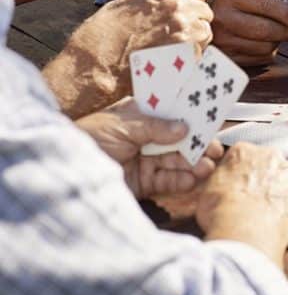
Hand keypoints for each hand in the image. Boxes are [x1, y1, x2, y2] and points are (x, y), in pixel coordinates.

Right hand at [44, 0, 213, 116]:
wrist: (94, 68)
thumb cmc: (102, 37)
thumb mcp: (127, 3)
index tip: (185, 9)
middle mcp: (178, 5)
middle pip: (205, 10)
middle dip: (194, 21)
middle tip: (174, 35)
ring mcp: (186, 30)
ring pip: (206, 32)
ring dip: (195, 40)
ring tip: (170, 50)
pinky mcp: (189, 54)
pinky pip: (201, 53)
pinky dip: (190, 58)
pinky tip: (170, 62)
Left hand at [76, 97, 223, 198]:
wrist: (64, 174)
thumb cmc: (88, 139)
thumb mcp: (122, 125)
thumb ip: (155, 127)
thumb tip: (184, 128)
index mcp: (140, 115)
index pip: (171, 111)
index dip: (191, 113)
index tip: (212, 115)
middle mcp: (146, 137)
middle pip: (179, 139)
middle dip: (198, 142)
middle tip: (216, 148)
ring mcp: (145, 160)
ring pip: (177, 161)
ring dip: (194, 163)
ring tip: (208, 166)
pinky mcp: (143, 183)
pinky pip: (168, 181)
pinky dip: (182, 181)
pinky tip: (193, 179)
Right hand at [195, 142, 287, 265]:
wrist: (243, 233)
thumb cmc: (220, 212)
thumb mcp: (204, 189)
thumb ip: (217, 178)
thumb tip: (219, 180)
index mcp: (245, 151)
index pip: (243, 157)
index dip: (239, 176)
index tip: (237, 190)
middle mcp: (272, 156)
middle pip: (269, 167)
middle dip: (263, 182)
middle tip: (252, 205)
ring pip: (287, 183)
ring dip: (280, 196)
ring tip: (266, 218)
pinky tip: (282, 227)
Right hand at [211, 0, 287, 64]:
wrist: (202, 13)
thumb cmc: (233, 0)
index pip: (265, 5)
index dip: (287, 15)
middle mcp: (224, 18)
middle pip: (266, 31)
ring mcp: (223, 40)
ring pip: (265, 47)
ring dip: (278, 42)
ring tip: (278, 34)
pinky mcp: (226, 57)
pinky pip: (258, 59)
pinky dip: (268, 52)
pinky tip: (265, 43)